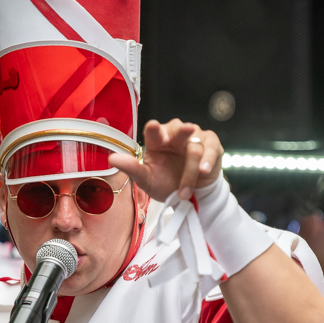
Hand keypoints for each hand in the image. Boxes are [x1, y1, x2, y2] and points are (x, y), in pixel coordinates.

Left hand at [108, 118, 222, 202]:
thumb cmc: (165, 183)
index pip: (154, 131)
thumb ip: (131, 168)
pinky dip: (208, 160)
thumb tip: (111, 159)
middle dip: (181, 131)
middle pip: (178, 128)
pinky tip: (204, 171)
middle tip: (185, 130)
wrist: (190, 196)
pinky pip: (211, 149)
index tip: (153, 126)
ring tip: (185, 190)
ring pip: (194, 146)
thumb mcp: (146, 180)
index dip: (155, 129)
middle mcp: (176, 135)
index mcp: (157, 140)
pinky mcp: (212, 145)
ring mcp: (195, 138)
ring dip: (191, 169)